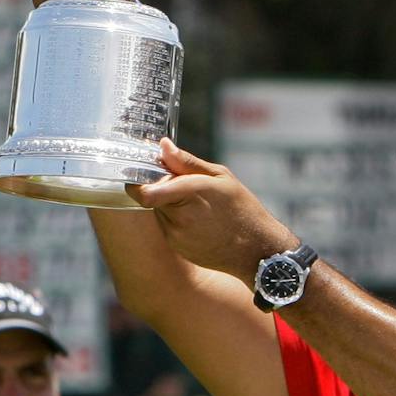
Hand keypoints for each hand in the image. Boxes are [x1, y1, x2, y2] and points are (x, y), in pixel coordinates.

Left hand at [129, 139, 297, 283]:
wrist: (256, 250)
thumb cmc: (242, 209)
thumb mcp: (221, 177)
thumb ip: (187, 162)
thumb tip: (163, 146)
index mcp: (189, 195)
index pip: (144, 191)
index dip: (140, 180)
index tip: (148, 172)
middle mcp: (178, 218)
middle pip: (151, 197)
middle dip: (162, 188)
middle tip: (187, 187)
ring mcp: (175, 236)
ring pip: (158, 211)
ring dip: (169, 204)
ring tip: (198, 206)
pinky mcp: (176, 247)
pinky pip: (167, 226)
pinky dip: (177, 219)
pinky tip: (200, 221)